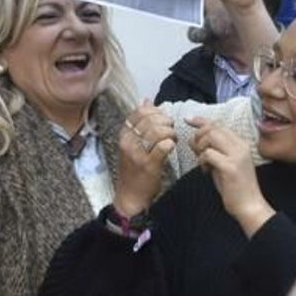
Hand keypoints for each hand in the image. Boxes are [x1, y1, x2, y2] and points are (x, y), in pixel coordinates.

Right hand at [114, 102, 174, 216]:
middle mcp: (127, 142)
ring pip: (157, 131)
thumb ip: (139, 121)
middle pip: (150, 120)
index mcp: (123, 134)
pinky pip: (163, 146)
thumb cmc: (133, 168)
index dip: (156, 111)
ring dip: (170, 132)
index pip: (140, 111)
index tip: (162, 119)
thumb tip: (146, 99)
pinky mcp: (148, 165)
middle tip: (171, 129)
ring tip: (172, 138)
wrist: (130, 195)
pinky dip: (171, 144)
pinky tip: (171, 148)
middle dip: (166, 122)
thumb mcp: (132, 142)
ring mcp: (137, 153)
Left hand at [190, 119, 271, 235]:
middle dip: (198, 136)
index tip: (188, 119)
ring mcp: (237, 156)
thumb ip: (212, 151)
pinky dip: (202, 161)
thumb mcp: (223, 165)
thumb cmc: (235, 188)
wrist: (249, 206)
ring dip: (200, 148)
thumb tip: (194, 140)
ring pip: (210, 137)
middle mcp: (241, 146)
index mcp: (241, 144)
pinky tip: (206, 171)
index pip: (219, 124)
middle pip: (213, 128)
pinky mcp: (230, 167)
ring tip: (202, 162)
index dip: (201, 120)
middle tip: (196, 150)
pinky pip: (208, 154)